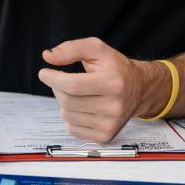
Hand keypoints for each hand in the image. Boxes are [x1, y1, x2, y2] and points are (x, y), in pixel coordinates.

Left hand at [38, 37, 168, 142]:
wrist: (139, 89)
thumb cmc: (116, 67)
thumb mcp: (97, 49)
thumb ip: (72, 48)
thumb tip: (48, 57)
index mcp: (113, 82)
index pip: (72, 85)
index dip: (53, 79)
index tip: (44, 73)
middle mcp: (114, 106)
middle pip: (68, 101)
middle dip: (57, 88)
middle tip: (61, 80)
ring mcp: (110, 124)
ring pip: (67, 116)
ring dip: (63, 103)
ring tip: (75, 93)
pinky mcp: (105, 136)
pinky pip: (72, 129)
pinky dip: (70, 117)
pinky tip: (81, 107)